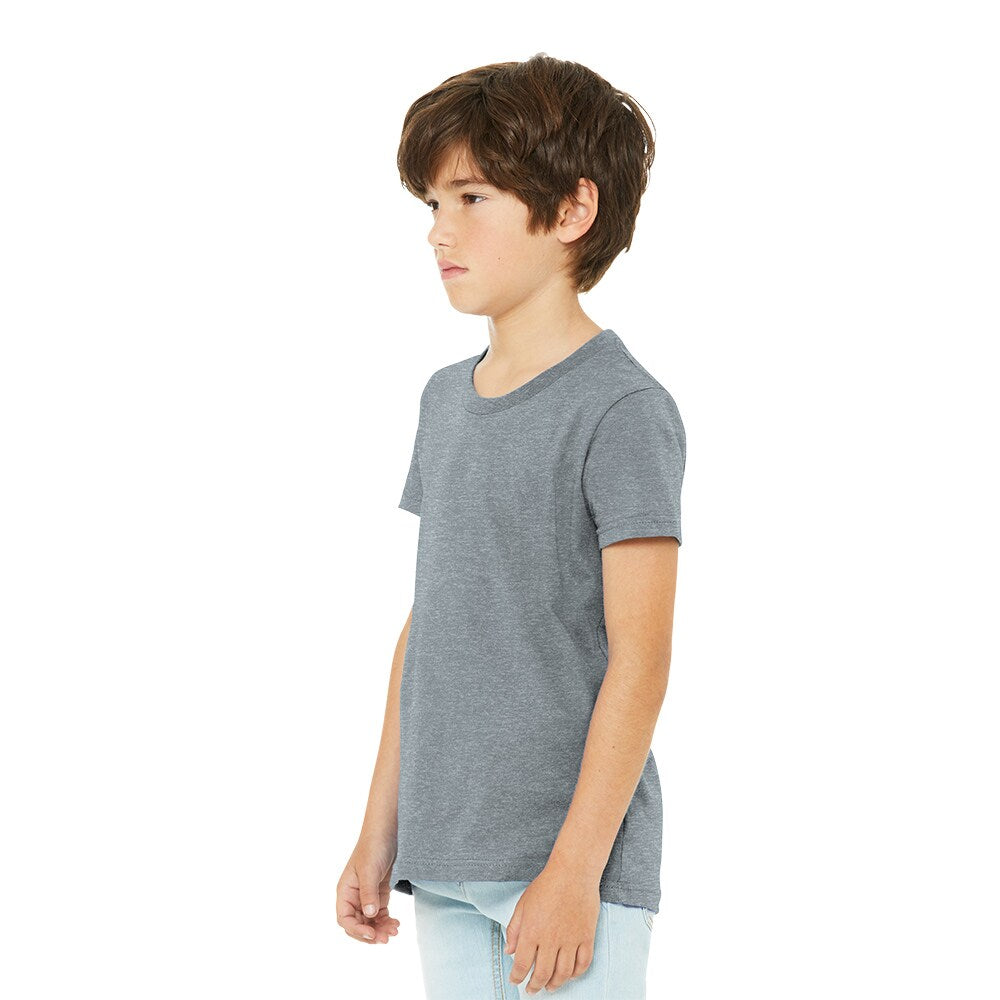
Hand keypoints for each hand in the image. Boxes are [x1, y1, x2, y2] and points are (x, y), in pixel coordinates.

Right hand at [336, 833, 400, 944]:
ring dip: (381, 929)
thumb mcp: (369, 870)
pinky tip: (396, 923)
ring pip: (370, 922)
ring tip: (394, 931)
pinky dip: (386, 921)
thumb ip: (368, 893)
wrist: (387, 832)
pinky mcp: (379, 894)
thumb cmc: (373, 847)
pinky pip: (380, 914)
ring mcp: (366, 896)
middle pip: (358, 924)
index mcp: (345, 891)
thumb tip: (369, 915)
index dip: (356, 930)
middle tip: (386, 938)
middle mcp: (354, 897)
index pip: (345, 919)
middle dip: (371, 933)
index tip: (371, 934)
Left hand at [505, 863, 600, 993]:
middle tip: (532, 990)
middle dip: (535, 986)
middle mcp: (551, 939)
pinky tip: (569, 975)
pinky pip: (583, 964)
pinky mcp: (587, 937)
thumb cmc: (546, 885)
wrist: (573, 872)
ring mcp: (571, 940)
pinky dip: (576, 974)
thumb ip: (514, 929)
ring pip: (563, 974)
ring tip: (549, 987)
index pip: (521, 964)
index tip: (515, 981)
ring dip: (555, 984)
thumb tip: (509, 951)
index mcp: (532, 931)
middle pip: (542, 973)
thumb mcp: (523, 904)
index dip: (517, 977)